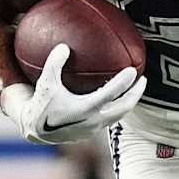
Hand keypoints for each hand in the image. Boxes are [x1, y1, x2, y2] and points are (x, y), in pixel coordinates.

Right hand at [1, 44, 146, 144]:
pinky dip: (117, 107)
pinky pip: (110, 118)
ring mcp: (94, 129)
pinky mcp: (92, 132)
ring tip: (135, 89)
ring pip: (119, 115)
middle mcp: (93, 121)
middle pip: (124, 108)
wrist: (35, 131)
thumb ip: (54, 63)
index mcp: (84, 109)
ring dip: (129, 102)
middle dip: (136, 94)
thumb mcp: (45, 82)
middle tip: (143, 79)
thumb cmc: (41, 103)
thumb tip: (64, 46)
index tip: (134, 70)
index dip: (124, 83)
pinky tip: (117, 97)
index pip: (111, 95)